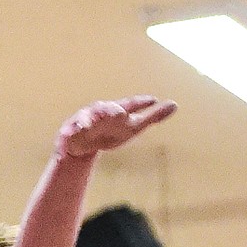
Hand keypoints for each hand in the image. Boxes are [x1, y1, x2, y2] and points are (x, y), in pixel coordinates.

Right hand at [57, 96, 175, 158]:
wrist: (84, 146)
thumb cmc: (111, 132)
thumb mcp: (134, 127)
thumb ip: (153, 116)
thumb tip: (175, 105)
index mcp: (119, 112)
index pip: (131, 105)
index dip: (140, 103)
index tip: (152, 100)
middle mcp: (103, 113)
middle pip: (108, 110)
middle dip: (111, 110)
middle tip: (119, 113)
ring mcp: (86, 120)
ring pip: (88, 116)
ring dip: (90, 117)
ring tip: (92, 122)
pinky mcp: (71, 130)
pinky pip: (71, 130)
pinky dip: (73, 130)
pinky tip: (75, 132)